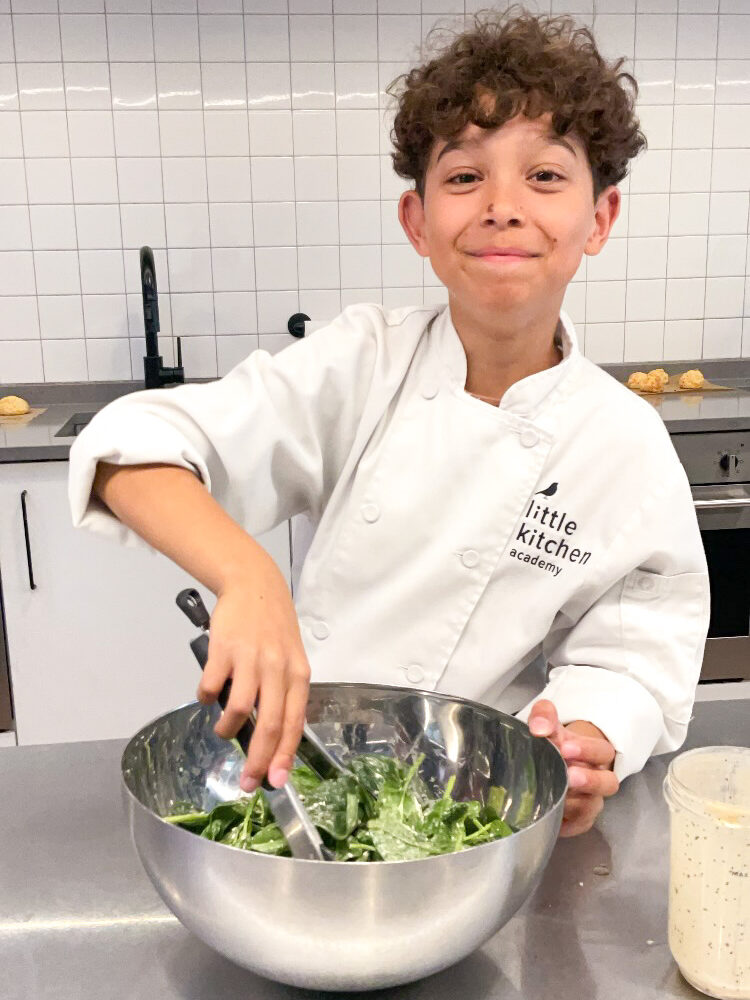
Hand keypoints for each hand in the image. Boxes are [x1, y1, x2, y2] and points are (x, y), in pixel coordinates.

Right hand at [196, 562, 310, 793]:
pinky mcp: (223, 649)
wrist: (253, 584)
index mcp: (298, 674)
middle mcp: (277, 668)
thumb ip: (284, 692)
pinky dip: (207, 698)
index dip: (284, 756)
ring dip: (228, 728)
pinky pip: (212, 687)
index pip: (294, 723)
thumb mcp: (290, 658)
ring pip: (240, 709)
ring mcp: (250, 658)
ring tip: (224, 729)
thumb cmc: (272, 626)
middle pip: (270, 724)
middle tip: (247, 782)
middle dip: (258, 760)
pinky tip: (209, 695)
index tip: (275, 781)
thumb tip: (274, 736)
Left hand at [528, 699, 618, 837]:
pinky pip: (580, 824)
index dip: (587, 751)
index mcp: (594, 752)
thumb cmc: (552, 741)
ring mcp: (590, 800)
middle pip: (608, 783)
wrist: (550, 762)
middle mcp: (598, 777)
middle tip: (569, 776)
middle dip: (590, 780)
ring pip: (593, 806)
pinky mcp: (580, 819)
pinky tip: (553, 816)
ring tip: (558, 795)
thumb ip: (544, 716)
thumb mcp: (547, 722)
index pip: (602, 751)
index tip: (564, 747)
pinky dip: (568, 822)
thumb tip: (538, 728)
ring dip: (577, 802)